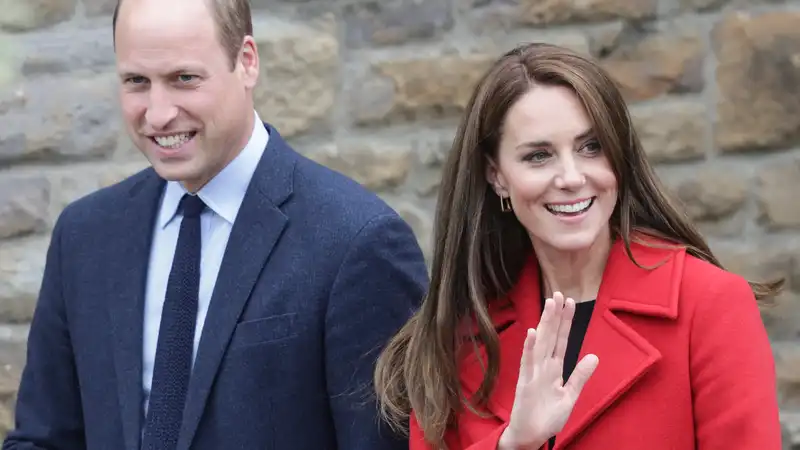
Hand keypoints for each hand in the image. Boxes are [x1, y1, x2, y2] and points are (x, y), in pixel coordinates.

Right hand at [498, 292, 598, 449]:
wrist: (530, 436)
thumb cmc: (547, 417)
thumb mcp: (570, 396)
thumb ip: (580, 376)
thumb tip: (594, 356)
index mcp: (554, 369)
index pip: (561, 340)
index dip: (566, 322)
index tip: (569, 303)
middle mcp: (543, 366)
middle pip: (551, 336)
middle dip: (555, 315)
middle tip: (558, 294)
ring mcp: (533, 373)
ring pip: (541, 343)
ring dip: (545, 324)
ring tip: (549, 305)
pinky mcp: (525, 383)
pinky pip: (528, 362)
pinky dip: (530, 348)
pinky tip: (532, 333)